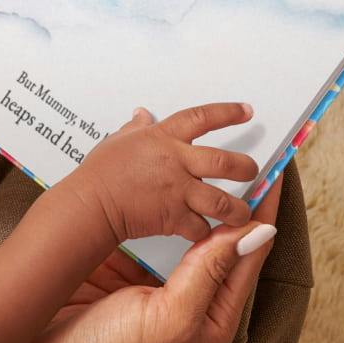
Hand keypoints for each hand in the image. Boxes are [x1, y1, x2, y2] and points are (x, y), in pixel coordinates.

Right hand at [22, 180, 280, 342]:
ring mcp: (148, 282)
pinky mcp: (114, 270)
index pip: (248, 253)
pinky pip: (137, 231)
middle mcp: (185, 297)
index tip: (270, 173)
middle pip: (216, 239)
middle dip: (225, 200)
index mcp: (211, 315)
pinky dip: (144, 207)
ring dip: (182, 198)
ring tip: (190, 160)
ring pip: (175, 230)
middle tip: (233, 156)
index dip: (261, 212)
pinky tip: (144, 184)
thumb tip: (255, 232)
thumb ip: (210, 272)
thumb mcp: (170, 317)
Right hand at [64, 103, 259, 245]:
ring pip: (224, 201)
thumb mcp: (118, 140)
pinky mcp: (175, 217)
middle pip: (227, 162)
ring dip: (238, 210)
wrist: (91, 203)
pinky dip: (205, 231)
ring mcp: (179, 191)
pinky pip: (201, 226)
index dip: (228, 112)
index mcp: (164, 139)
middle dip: (246, 168)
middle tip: (252, 171)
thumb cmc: (100, 172)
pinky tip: (206, 232)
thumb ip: (136, 128)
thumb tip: (142, 115)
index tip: (246, 110)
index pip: (202, 118)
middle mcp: (177, 162)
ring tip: (242, 213)